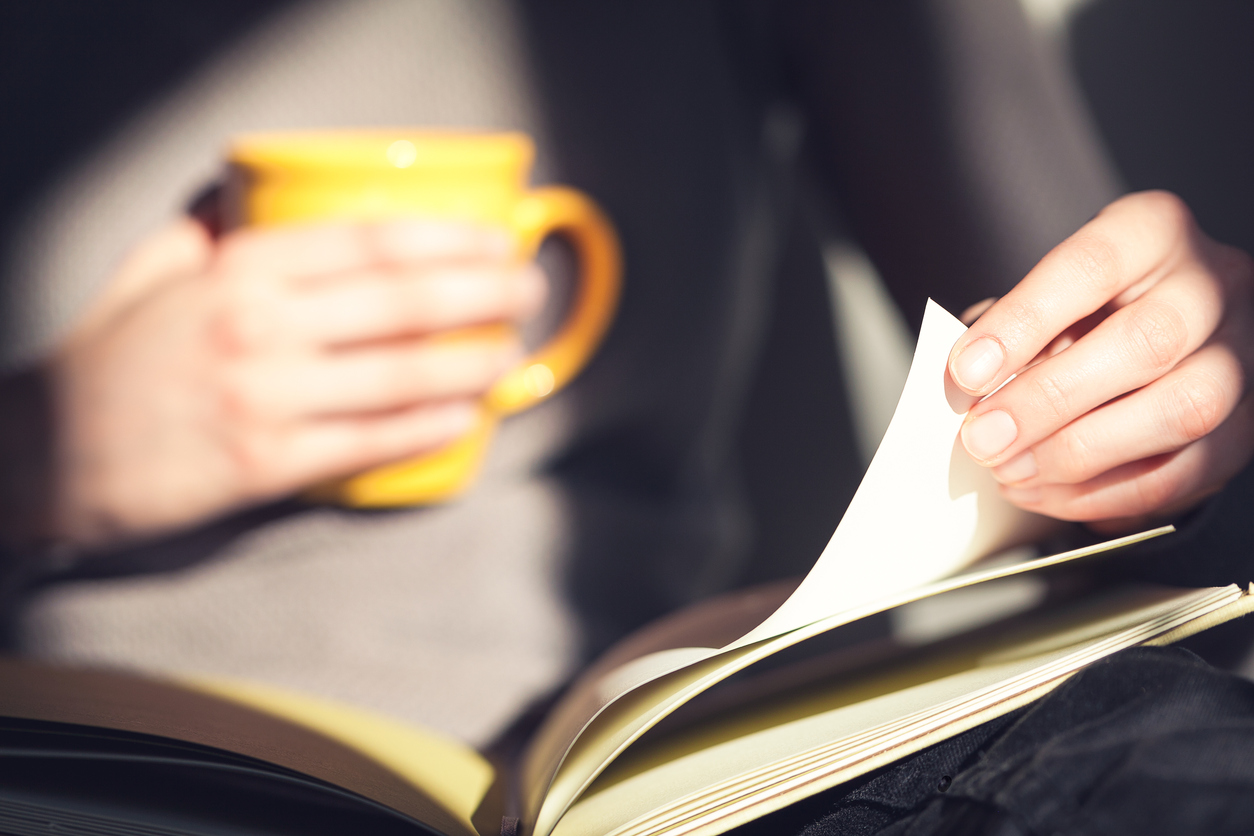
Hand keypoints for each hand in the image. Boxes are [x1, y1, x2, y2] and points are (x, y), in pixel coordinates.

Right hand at [26, 217, 543, 547]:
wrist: (43, 456)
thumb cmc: (110, 360)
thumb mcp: (153, 273)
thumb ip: (209, 230)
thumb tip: (253, 195)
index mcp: (237, 272)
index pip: (369, 243)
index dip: (448, 239)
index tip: (498, 238)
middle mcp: (258, 328)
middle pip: (403, 303)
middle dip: (484, 293)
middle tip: (530, 290)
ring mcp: (265, 399)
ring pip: (401, 375)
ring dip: (473, 361)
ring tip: (515, 352)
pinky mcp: (266, 465)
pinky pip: (371, 442)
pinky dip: (429, 427)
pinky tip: (468, 414)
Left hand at [947, 191, 1253, 532]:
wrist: (1162, 335)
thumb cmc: (1088, 309)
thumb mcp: (1047, 296)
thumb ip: (1013, 332)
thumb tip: (974, 389)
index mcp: (1152, 232)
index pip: (1091, 266)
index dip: (1024, 322)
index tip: (966, 373)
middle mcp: (1212, 287)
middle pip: (1148, 343)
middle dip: (1050, 401)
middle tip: (984, 438)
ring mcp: (1242, 358)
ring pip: (1181, 412)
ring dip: (1080, 455)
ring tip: (1010, 471)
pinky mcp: (1247, 427)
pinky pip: (1185, 473)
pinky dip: (1106, 494)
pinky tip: (1048, 493)